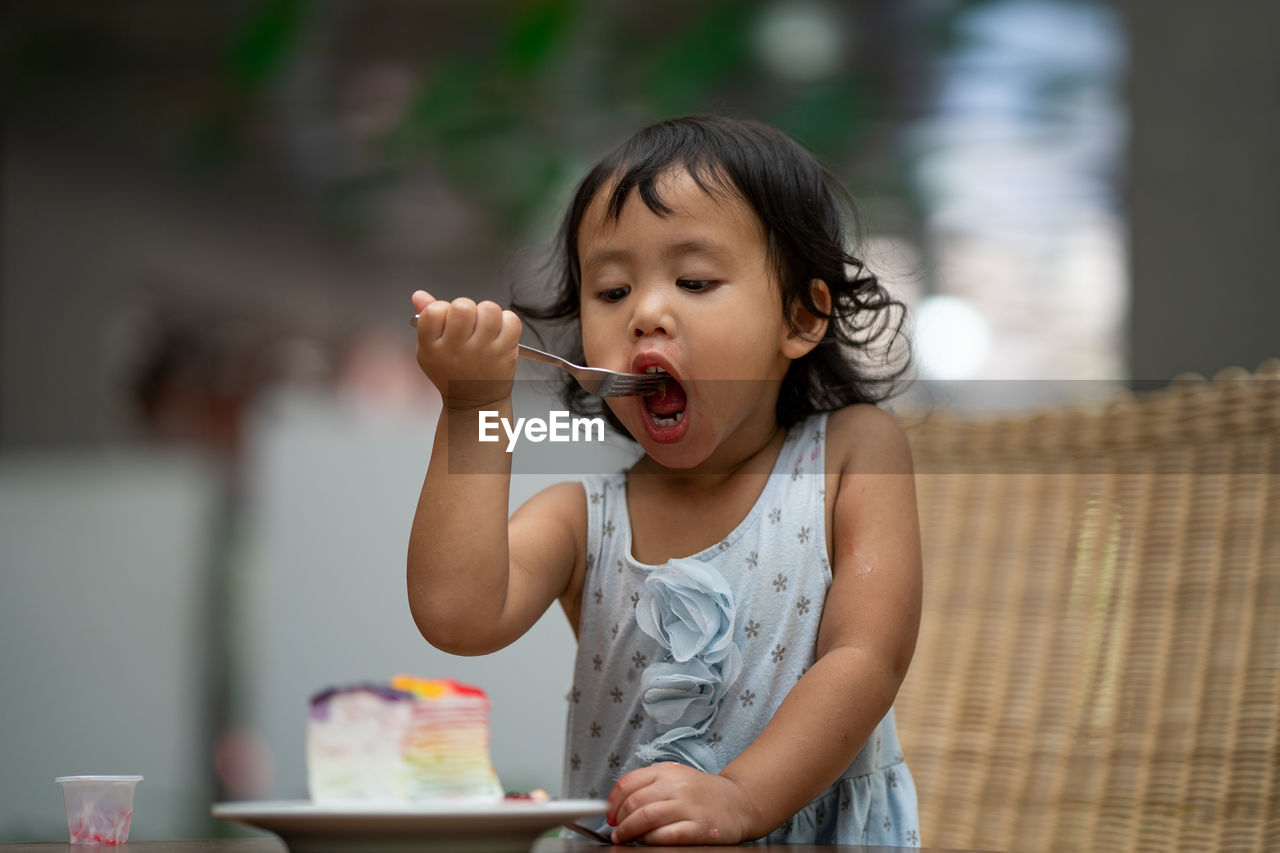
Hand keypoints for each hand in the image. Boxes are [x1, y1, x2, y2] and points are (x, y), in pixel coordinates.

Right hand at [411, 290, 520, 409]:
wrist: (475, 402)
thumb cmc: (453, 373)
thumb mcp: (432, 350)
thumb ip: (427, 319)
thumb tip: (419, 296)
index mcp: (433, 347)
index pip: (433, 310)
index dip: (443, 309)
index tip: (448, 321)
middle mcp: (456, 349)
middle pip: (462, 306)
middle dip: (467, 308)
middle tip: (469, 323)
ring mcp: (482, 351)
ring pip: (489, 309)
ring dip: (488, 313)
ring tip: (485, 327)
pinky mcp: (505, 352)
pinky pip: (510, 320)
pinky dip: (508, 321)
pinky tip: (500, 332)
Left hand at [606, 762, 758, 844]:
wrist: (740, 802)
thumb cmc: (704, 793)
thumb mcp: (676, 778)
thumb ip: (651, 787)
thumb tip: (620, 806)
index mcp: (667, 771)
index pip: (628, 783)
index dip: (613, 802)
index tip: (610, 815)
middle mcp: (676, 785)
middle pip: (634, 803)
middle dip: (619, 821)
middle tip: (617, 832)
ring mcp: (687, 806)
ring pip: (645, 818)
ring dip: (629, 832)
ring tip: (625, 839)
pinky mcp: (697, 827)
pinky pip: (665, 835)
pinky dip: (651, 840)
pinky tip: (648, 842)